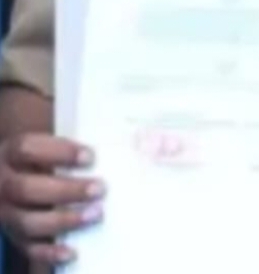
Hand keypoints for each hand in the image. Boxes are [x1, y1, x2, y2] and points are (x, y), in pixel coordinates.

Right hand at [0, 134, 103, 265]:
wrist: (5, 180)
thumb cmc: (37, 158)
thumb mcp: (41, 145)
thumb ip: (65, 144)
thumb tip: (115, 136)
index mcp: (9, 153)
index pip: (27, 148)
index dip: (59, 151)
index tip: (91, 156)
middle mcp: (2, 184)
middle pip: (27, 188)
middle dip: (66, 190)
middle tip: (100, 188)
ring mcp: (4, 213)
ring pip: (27, 222)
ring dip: (63, 220)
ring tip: (95, 214)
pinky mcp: (12, 236)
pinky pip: (27, 248)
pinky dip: (49, 252)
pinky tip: (72, 251)